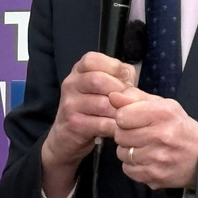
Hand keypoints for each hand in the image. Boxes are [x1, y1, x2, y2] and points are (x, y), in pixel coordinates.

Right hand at [41, 51, 134, 197]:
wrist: (65, 138)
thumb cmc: (90, 110)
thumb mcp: (101, 89)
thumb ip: (118, 79)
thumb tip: (131, 80)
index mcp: (78, 71)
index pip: (93, 60)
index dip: (114, 68)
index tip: (126, 81)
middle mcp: (71, 83)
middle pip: (98, 80)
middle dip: (120, 91)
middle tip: (132, 103)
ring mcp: (70, 104)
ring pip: (103, 104)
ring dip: (121, 112)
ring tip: (129, 117)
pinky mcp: (74, 124)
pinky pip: (101, 124)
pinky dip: (116, 127)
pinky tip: (121, 129)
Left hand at [111, 86, 197, 189]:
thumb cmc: (178, 126)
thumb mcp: (162, 105)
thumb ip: (135, 98)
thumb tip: (112, 96)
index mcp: (161, 113)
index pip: (121, 116)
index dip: (124, 117)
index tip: (132, 119)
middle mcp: (159, 135)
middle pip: (120, 135)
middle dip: (125, 134)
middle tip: (139, 134)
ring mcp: (157, 158)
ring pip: (122, 154)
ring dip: (128, 150)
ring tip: (143, 147)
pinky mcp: (155, 176)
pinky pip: (128, 170)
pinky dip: (133, 166)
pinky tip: (146, 160)